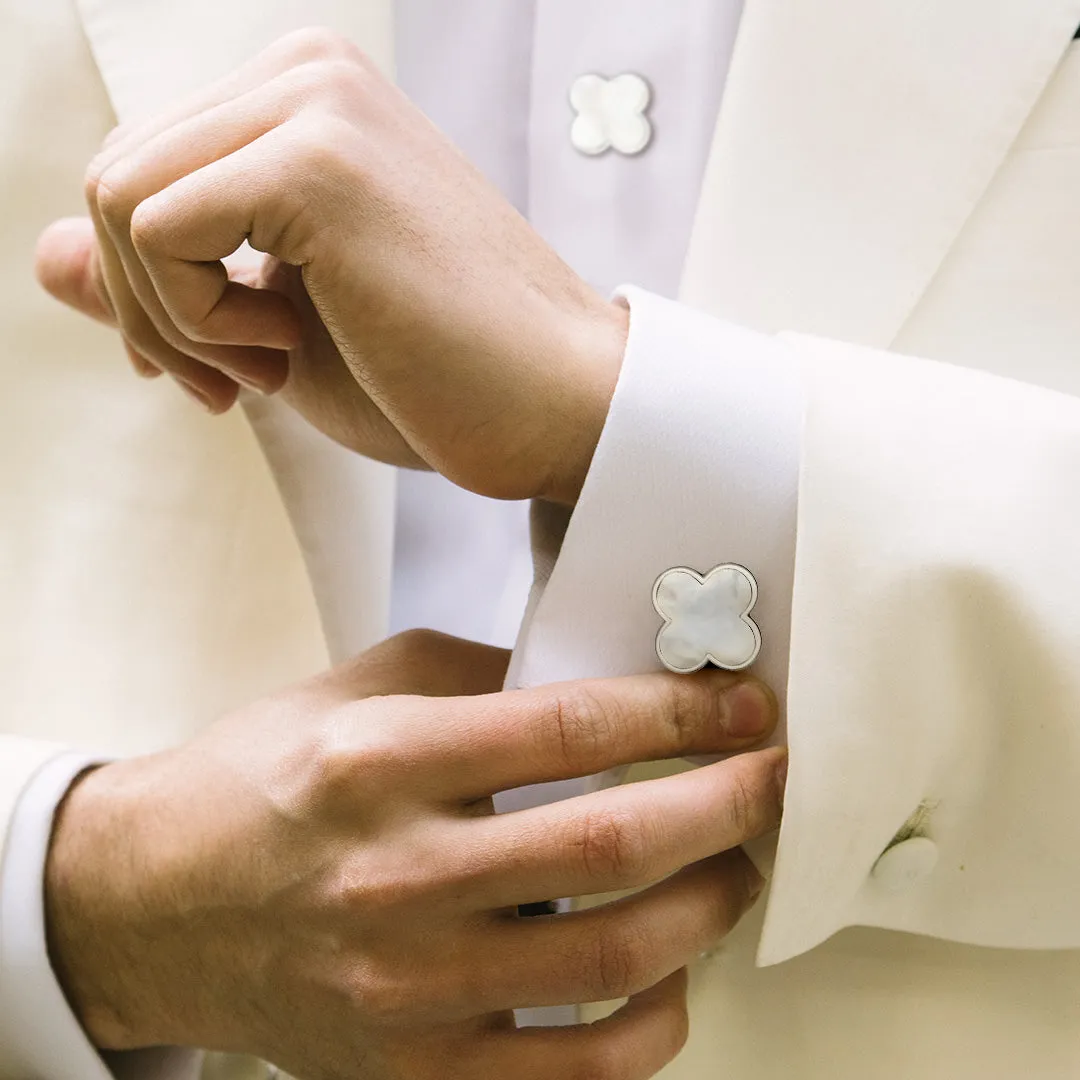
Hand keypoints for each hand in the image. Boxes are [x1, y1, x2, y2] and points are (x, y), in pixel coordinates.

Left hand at [35, 29, 628, 503]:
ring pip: (117, 199)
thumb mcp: (273, 330)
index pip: (143, 171)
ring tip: (274, 366)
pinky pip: (157, 230)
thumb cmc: (439, 378)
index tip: (215, 369)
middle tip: (237, 383)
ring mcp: (315, 104)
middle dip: (148, 309)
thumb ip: (162, 279)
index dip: (150, 289)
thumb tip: (45, 255)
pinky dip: (196, 319)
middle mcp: (308, 72)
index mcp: (307, 101)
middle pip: (110, 177)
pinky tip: (285, 349)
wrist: (555, 410)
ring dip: (173, 319)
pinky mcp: (318, 161)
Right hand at [46, 631, 783, 1079]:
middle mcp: (397, 878)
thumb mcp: (358, 690)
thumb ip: (479, 675)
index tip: (740, 704)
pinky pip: (579, 1070)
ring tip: (734, 863)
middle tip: (770, 775)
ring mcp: (410, 988)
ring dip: (709, 903)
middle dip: (727, 800)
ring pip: (615, 956)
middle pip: (614, 839)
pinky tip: (669, 971)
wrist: (157, 904)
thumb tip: (600, 680)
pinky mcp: (419, 1069)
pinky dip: (654, 1021)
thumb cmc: (264, 781)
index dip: (679, 710)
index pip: (570, 727)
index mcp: (380, 763)